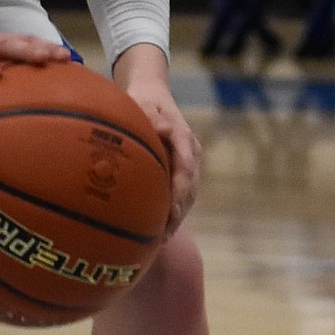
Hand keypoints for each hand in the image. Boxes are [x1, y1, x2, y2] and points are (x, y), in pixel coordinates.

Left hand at [112, 44, 200, 232]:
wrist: (153, 94)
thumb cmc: (143, 99)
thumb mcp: (143, 102)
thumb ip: (150, 116)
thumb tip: (160, 129)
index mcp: (183, 137)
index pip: (186, 167)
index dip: (180, 190)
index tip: (171, 211)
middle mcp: (191, 152)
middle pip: (190, 187)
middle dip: (178, 212)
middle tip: (163, 235)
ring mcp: (190, 163)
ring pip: (188, 194)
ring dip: (177, 216)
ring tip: (160, 240)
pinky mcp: (183, 171)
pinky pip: (181, 194)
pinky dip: (173, 212)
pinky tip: (158, 231)